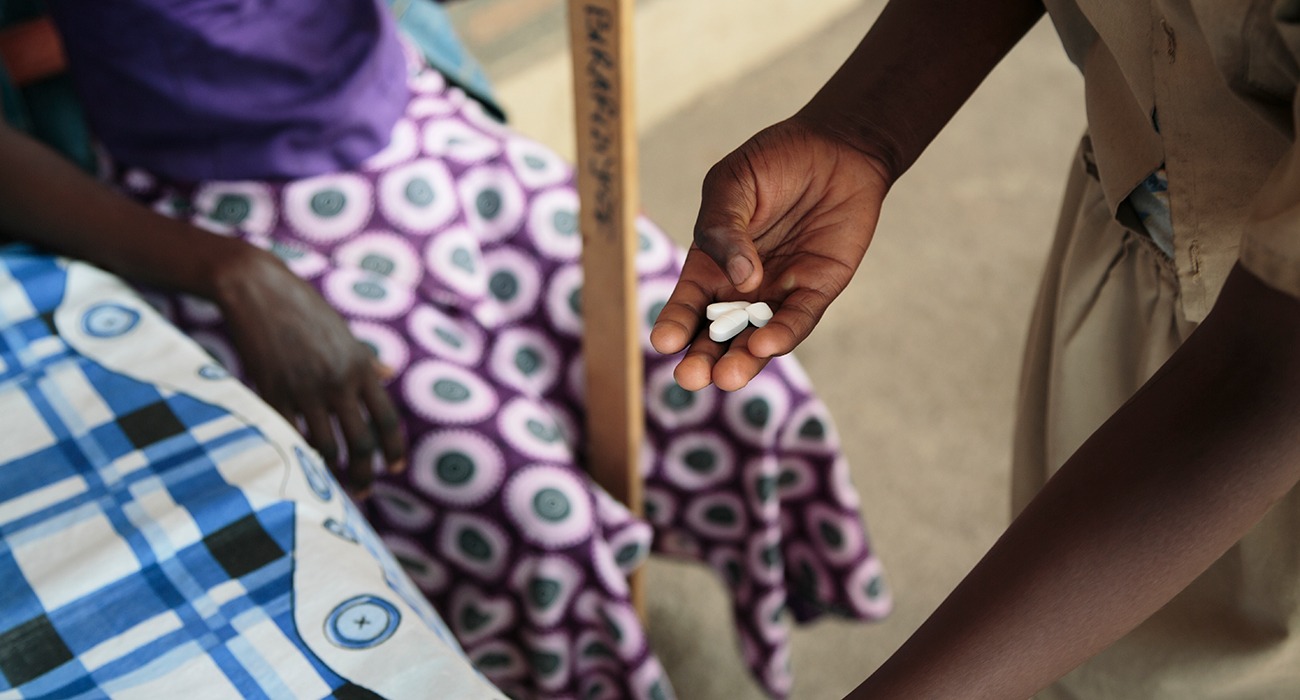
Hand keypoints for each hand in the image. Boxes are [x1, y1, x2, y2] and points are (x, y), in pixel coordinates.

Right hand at [210, 243, 405, 494]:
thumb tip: (390, 372)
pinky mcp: (272, 391)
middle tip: (362, 491)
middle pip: (360, 442)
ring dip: (330, 471)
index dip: (394, 449)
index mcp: (360, 367)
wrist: (258, 289)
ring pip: (325, 445)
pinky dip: (296, 453)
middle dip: (363, 473)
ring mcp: (305, 388)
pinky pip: (289, 434)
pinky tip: (299, 464)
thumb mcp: (344, 332)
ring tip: (330, 483)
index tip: (394, 469)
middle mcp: (338, 382)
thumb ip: (366, 359)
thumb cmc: (304, 309)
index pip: (387, 419)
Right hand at [649, 116, 891, 390]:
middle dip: (702, 358)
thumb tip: (739, 280)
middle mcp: (742, 286)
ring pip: (756, 337)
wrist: (835, 146)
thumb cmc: (774, 161)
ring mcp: (779, 291)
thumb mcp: (731, 184)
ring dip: (742, 359)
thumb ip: (723, 228)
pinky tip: (766, 346)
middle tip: (691, 379)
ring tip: (727, 378)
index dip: (675, 323)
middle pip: (718, 333)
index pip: (688, 302)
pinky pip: (799, 319)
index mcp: (711, 262)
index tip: (663, 343)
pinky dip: (783, 334)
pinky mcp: (816, 290)